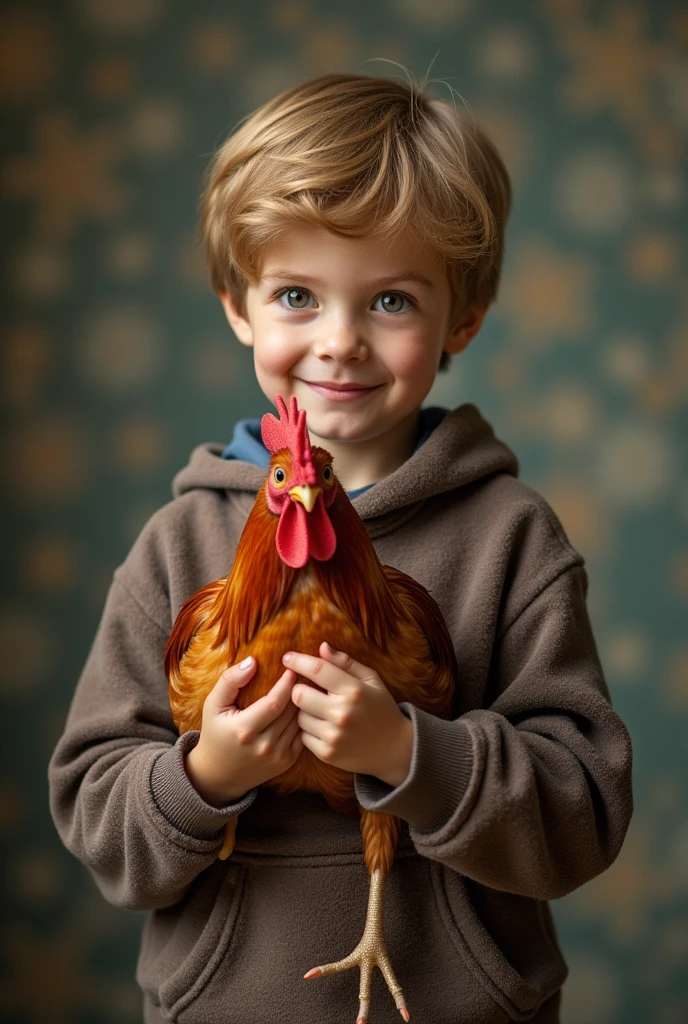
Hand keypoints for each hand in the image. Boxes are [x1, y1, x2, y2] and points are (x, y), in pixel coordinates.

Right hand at [184, 656, 303, 806]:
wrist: (219, 775)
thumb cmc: (215, 733)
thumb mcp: (213, 705)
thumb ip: (230, 680)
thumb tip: (252, 661)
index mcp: (244, 730)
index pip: (274, 702)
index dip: (286, 684)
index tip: (292, 668)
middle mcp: (263, 746)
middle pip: (290, 711)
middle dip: (299, 690)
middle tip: (304, 672)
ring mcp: (277, 756)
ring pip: (299, 722)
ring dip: (304, 704)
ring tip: (307, 687)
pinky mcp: (287, 762)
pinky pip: (302, 735)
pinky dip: (304, 720)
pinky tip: (303, 707)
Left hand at [284, 642, 413, 786]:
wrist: (395, 749)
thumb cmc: (380, 708)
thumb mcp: (371, 680)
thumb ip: (345, 663)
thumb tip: (322, 647)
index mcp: (354, 690)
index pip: (317, 670)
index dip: (298, 661)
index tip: (287, 657)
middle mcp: (342, 713)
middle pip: (299, 694)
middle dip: (301, 689)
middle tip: (310, 691)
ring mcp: (334, 735)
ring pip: (299, 717)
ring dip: (305, 712)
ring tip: (321, 711)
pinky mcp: (327, 753)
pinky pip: (303, 736)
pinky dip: (309, 731)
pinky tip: (324, 728)